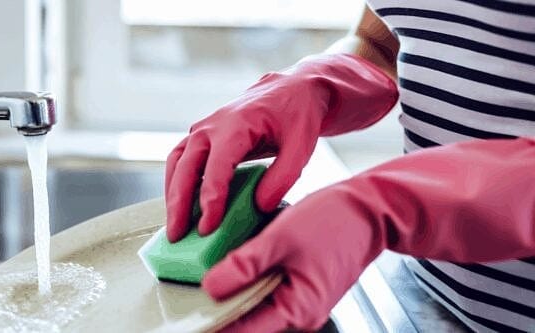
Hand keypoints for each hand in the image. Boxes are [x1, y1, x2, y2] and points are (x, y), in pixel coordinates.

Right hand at [165, 54, 397, 241]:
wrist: (290, 90)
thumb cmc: (296, 116)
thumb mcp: (302, 145)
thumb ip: (283, 177)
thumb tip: (259, 207)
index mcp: (236, 124)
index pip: (216, 167)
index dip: (210, 199)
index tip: (208, 228)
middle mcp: (211, 126)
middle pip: (185, 166)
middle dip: (179, 203)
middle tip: (177, 236)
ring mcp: (202, 130)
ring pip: (176, 164)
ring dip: (172, 195)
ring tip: (174, 227)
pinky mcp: (201, 137)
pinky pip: (180, 161)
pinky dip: (176, 184)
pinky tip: (181, 208)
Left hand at [203, 137, 534, 330]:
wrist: (369, 208)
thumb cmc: (336, 222)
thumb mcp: (281, 238)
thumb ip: (245, 265)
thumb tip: (211, 286)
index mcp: (298, 309)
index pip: (243, 331)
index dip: (212, 324)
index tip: (186, 317)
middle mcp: (298, 312)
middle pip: (246, 322)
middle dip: (217, 308)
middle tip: (187, 293)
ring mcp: (298, 300)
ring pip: (253, 306)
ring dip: (230, 293)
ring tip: (204, 275)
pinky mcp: (296, 286)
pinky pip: (263, 291)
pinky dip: (244, 280)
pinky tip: (228, 265)